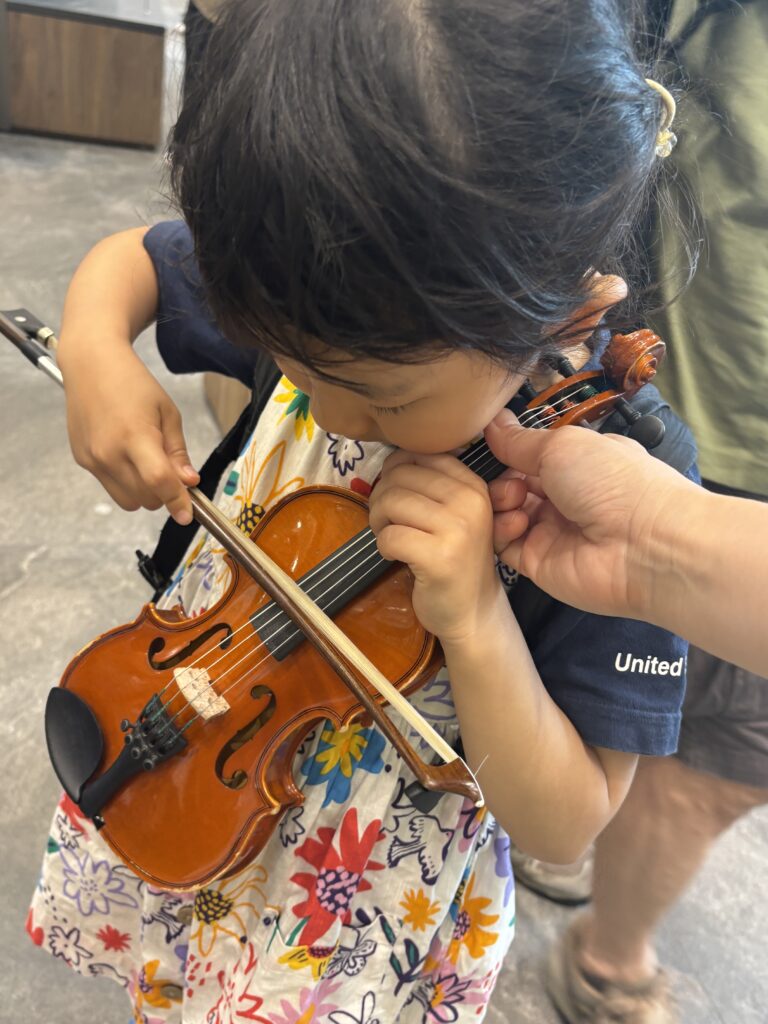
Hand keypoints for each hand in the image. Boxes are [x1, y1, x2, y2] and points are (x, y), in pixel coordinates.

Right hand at [62, 343, 199, 523]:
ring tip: (148, 463)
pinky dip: (125, 481)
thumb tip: (189, 481)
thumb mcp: (168, 412)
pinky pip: (110, 486)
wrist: (92, 365)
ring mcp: (93, 459)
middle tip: (170, 472)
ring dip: (144, 493)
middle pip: (145, 499)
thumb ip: (178, 451)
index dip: (177, 502)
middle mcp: (109, 453)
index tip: (187, 515)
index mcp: (135, 436)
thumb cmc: (134, 383)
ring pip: (127, 501)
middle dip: (163, 494)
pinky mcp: (82, 460)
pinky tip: (127, 454)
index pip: (159, 482)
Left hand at [368, 450, 505, 643]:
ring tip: (389, 537)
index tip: (396, 496)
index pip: (421, 456)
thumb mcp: (455, 514)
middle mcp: (470, 502)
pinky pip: (390, 537)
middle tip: (387, 522)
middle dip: (381, 498)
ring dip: (379, 522)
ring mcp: (457, 530)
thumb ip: (432, 483)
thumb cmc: (456, 559)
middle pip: (400, 477)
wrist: (472, 611)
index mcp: (474, 486)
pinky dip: (383, 546)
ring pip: (391, 502)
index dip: (396, 471)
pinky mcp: (439, 558)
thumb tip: (392, 458)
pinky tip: (395, 556)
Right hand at [484, 410, 689, 619]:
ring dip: (500, 500)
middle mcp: (564, 495)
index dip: (508, 448)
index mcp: (578, 462)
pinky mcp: (537, 562)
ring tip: (515, 498)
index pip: (530, 453)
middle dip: (501, 475)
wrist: (645, 545)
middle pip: (512, 482)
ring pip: (503, 512)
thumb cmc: (613, 482)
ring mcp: (550, 530)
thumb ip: (520, 440)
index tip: (488, 442)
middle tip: (511, 478)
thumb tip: (492, 422)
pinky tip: (518, 523)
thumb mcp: (562, 446)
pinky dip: (502, 530)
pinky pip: (503, 544)